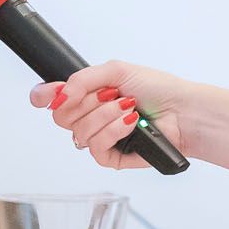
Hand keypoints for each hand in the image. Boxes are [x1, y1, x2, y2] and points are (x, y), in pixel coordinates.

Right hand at [30, 62, 195, 170]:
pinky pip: (95, 147)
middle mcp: (92, 116)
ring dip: (105, 115)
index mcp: (90, 94)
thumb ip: (82, 79)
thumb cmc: (157, 88)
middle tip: (108, 94)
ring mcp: (101, 137)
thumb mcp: (116, 71)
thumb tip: (59, 94)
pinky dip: (113, 130)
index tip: (46, 95)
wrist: (183, 112)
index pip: (54, 98)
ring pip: (78, 131)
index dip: (44, 96)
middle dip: (84, 102)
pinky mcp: (112, 157)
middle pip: (61, 116)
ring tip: (128, 107)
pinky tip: (131, 122)